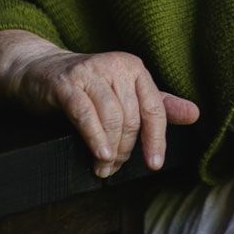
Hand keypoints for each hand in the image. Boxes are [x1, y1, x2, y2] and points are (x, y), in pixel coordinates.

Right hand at [5, 46, 199, 177]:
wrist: (39, 71)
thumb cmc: (86, 87)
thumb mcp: (123, 93)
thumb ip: (158, 105)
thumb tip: (194, 114)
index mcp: (134, 68)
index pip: (154, 108)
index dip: (156, 140)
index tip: (154, 164)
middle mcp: (116, 66)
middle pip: (132, 117)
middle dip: (126, 149)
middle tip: (115, 168)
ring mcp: (91, 72)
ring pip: (111, 117)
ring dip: (110, 149)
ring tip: (103, 167)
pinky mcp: (66, 83)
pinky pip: (86, 114)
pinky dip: (95, 138)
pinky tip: (100, 155)